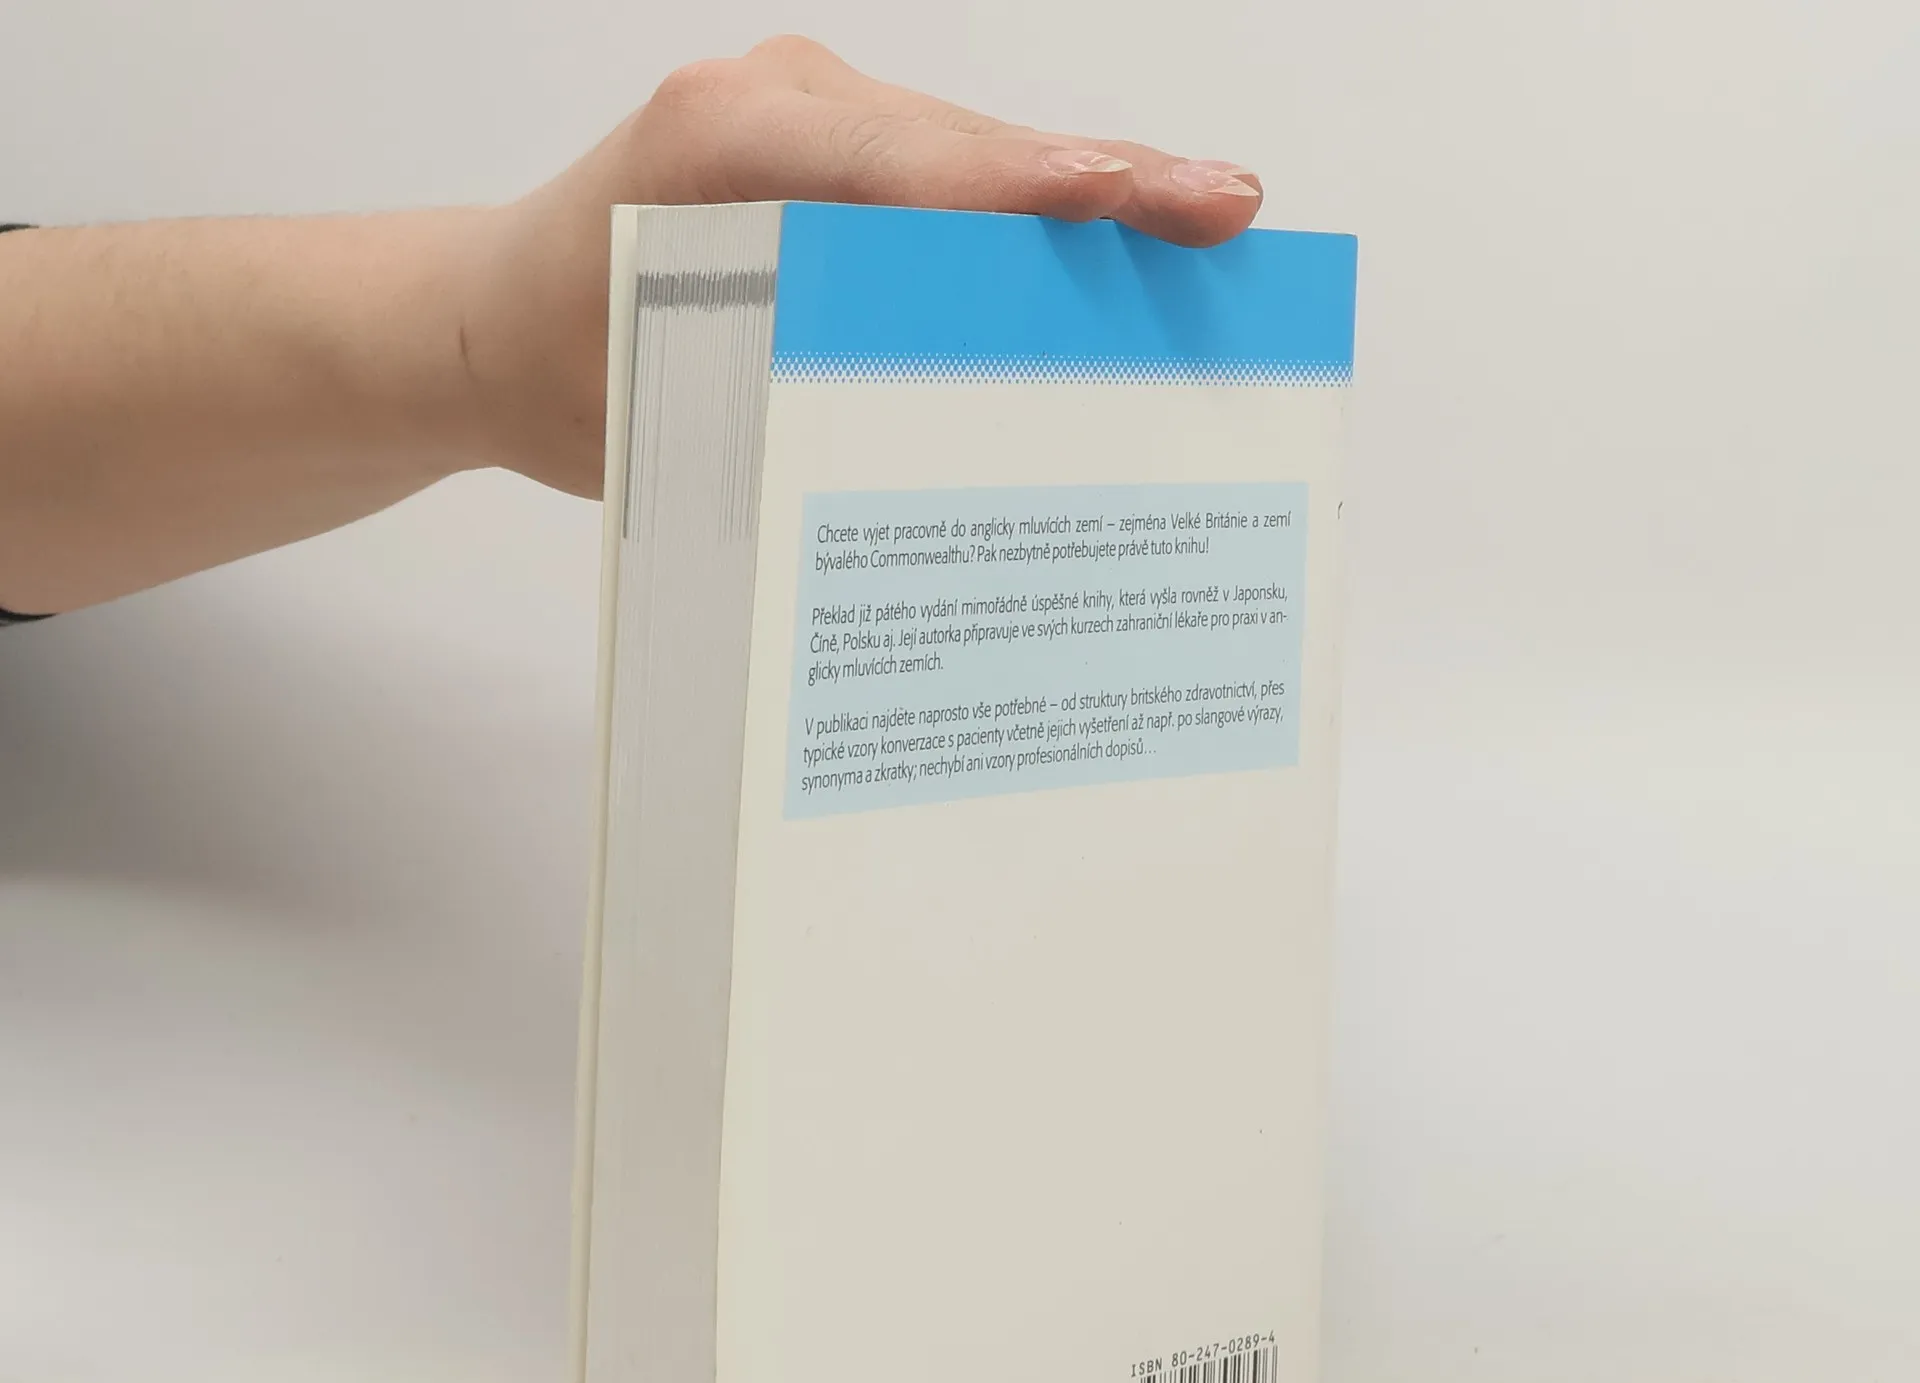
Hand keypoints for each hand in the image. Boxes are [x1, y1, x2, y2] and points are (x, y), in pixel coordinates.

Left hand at [461, 37, 1264, 496]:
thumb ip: (797, 397)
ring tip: (1192, 233)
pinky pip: (938, 175)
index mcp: (726, 148)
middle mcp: (775, 103)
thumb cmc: (557, 372)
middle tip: (1224, 215)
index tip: (1152, 198)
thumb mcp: (667, 410)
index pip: (920, 165)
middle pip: (970, 149)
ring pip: (968, 157)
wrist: (484, 321)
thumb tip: (951, 440)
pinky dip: (1013, 219)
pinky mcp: (818, 144)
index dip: (1045, 187)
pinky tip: (1094, 255)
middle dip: (1101, 188)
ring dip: (1072, 204)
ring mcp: (802, 113)